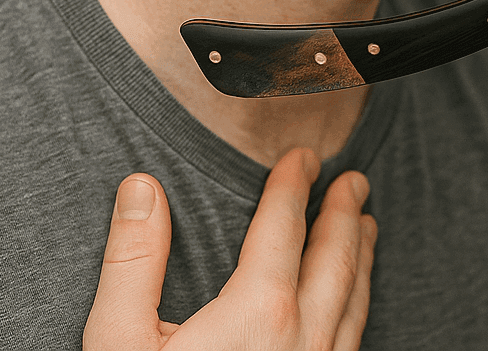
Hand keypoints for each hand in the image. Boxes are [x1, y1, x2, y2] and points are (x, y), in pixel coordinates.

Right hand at [84, 148, 376, 350]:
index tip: (302, 156)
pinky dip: (358, 306)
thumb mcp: (119, 345)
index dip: (293, 185)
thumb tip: (142, 189)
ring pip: (354, 301)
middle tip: (354, 181)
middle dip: (345, 213)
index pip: (284, 226)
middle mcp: (303, 339)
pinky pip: (352, 341)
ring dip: (361, 257)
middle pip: (336, 258)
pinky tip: (353, 305)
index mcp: (259, 312)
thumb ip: (135, 262)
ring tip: (368, 226)